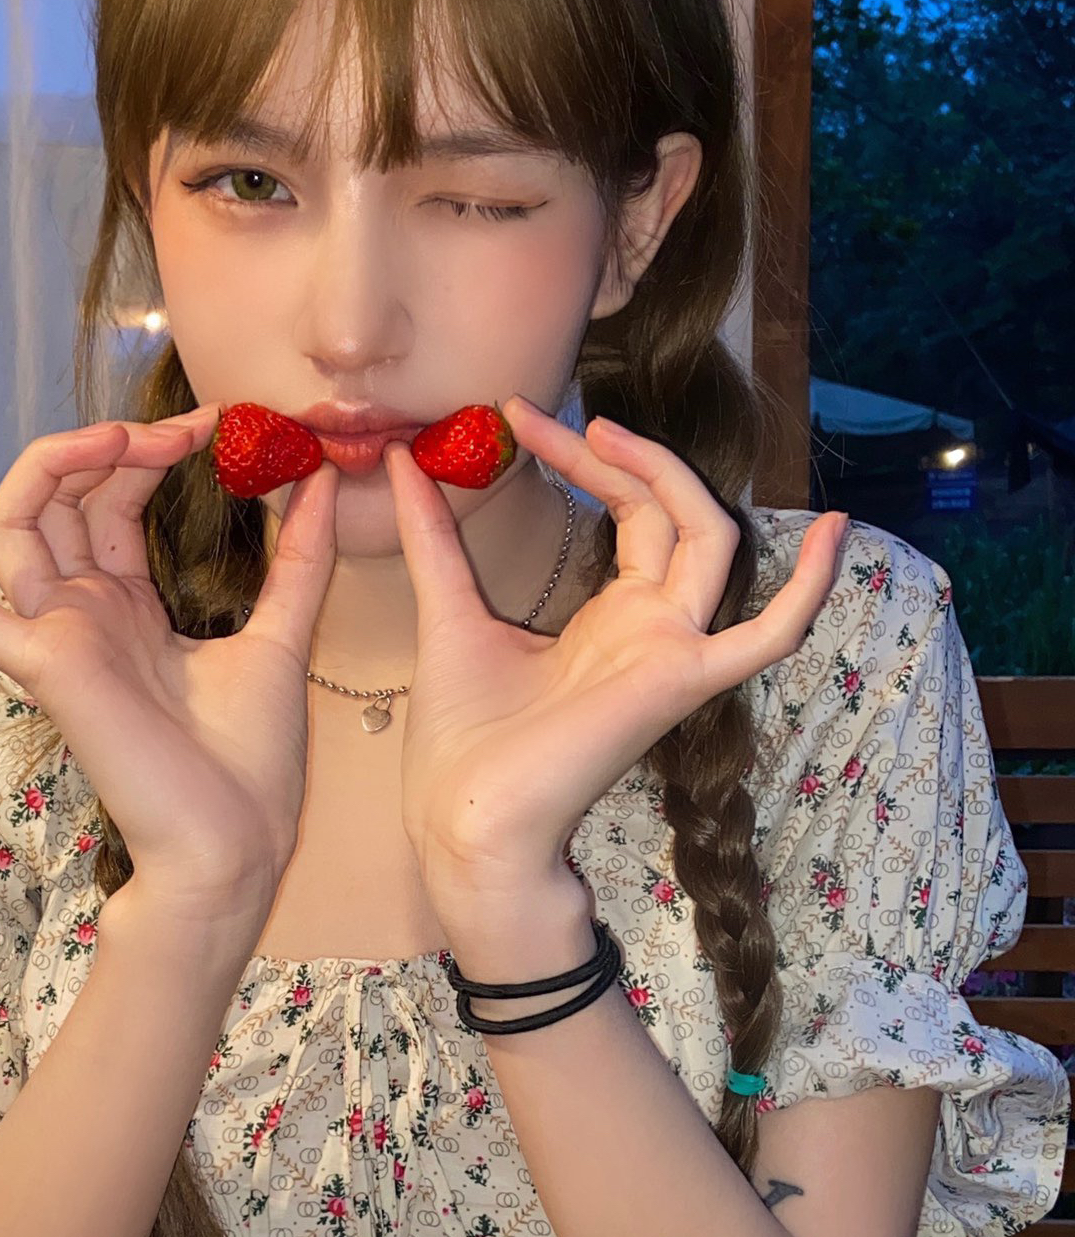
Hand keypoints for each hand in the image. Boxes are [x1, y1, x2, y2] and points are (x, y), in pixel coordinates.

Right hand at [0, 407, 340, 904]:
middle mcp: (81, 616)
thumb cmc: (252, 762)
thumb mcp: (284, 633)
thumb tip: (322, 475)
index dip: (144, 453)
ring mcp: (55, 637)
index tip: (210, 425)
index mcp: (126, 610)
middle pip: (58, 500)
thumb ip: (300, 557)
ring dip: (51, 468)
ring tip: (117, 440)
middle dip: (107, 446)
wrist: (236, 842)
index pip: (107, 503)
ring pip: (10, 529)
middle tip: (179, 430)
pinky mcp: (42, 664)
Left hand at [381, 394, 846, 892]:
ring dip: (668, 477)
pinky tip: (837, 533)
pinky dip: (808, 592)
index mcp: (610, 618)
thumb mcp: (449, 610)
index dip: (586, 458)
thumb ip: (434, 536)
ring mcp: (671, 653)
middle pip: (669, 512)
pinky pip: (767, 639)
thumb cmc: (461, 739)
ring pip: (711, 543)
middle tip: (541, 416)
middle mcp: (651, 629)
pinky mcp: (679, 682)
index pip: (630, 511)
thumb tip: (400, 459)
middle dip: (615, 456)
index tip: (514, 416)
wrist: (462, 819)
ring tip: (603, 431)